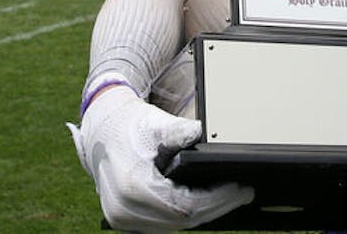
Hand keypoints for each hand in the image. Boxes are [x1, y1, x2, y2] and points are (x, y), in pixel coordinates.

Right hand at [68, 86, 252, 230]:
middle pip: (182, 221)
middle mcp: (123, 209)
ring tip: (230, 197)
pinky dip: (185, 215)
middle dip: (217, 207)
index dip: (216, 200)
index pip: (185, 206)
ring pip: (172, 226)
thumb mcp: (157, 124)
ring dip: (203, 213)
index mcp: (133, 186)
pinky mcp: (124, 220)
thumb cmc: (130, 127)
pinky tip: (206, 202)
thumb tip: (202, 132)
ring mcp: (122, 218)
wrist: (102, 135)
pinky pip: (161, 224)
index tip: (239, 189)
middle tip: (244, 194)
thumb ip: (180, 130)